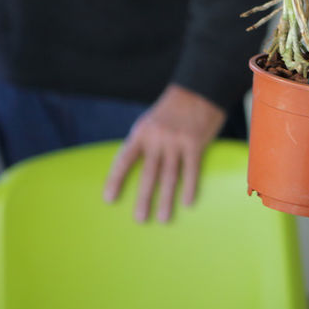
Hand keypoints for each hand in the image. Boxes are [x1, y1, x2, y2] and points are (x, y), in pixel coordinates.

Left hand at [102, 84, 225, 222]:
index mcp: (142, 132)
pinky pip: (191, 170)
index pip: (124, 159)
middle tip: (140, 219)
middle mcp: (157, 138)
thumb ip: (146, 141)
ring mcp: (177, 141)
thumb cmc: (175, 107)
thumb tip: (139, 166)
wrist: (200, 88)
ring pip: (170, 176)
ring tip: (162, 219)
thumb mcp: (153, 120)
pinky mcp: (195, 143)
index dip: (115, 180)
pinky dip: (190, 187)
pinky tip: (188, 202)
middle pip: (148, 174)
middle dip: (143, 198)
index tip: (109, 199)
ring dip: (166, 200)